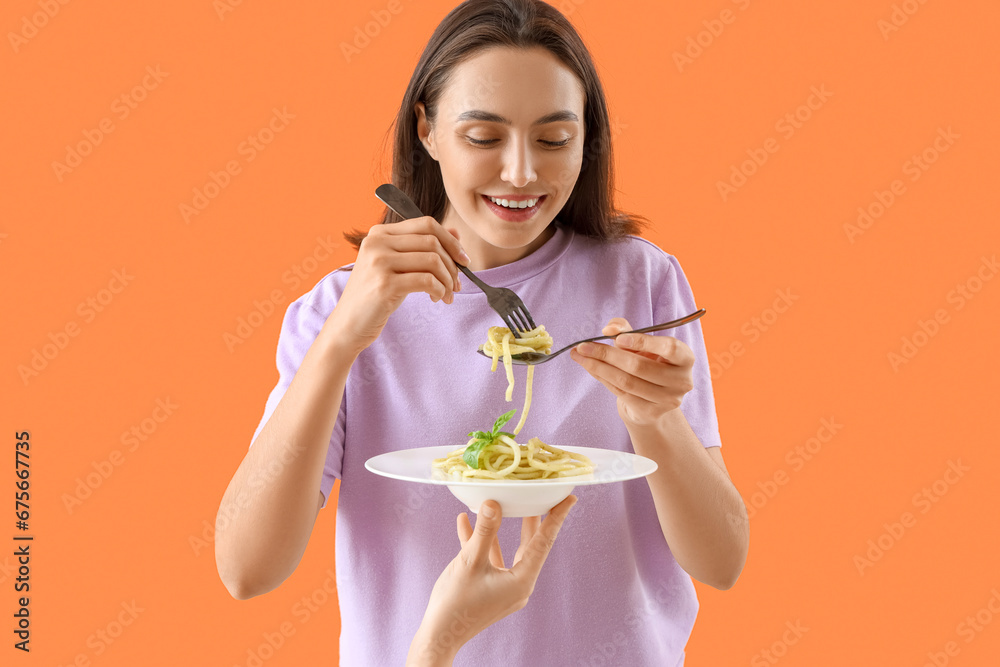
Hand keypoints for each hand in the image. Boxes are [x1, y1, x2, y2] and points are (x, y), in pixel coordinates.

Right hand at [329, 216, 469, 352]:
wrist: (348, 324)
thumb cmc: (375, 296)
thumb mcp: (396, 266)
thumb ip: (422, 248)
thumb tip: (456, 234)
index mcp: (379, 233)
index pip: (426, 224)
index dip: (451, 240)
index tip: (463, 259)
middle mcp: (377, 243)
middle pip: (432, 241)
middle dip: (452, 263)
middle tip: (457, 283)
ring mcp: (379, 262)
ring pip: (432, 260)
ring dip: (448, 279)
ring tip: (447, 294)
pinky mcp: (385, 284)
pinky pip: (427, 280)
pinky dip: (440, 290)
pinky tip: (437, 299)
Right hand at [406, 496, 576, 666]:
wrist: (439, 635)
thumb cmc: (455, 603)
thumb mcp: (470, 561)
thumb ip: (484, 531)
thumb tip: (493, 503)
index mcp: (521, 580)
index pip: (544, 542)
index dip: (557, 517)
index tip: (569, 498)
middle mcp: (519, 585)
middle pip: (531, 544)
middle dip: (533, 518)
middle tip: (542, 494)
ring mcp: (505, 587)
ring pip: (510, 550)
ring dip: (502, 527)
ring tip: (503, 502)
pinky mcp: (491, 589)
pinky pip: (490, 560)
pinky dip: (481, 542)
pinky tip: (465, 522)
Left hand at [570, 317, 694, 427]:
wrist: (651, 398)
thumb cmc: (648, 362)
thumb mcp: (641, 342)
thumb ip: (626, 330)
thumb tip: (610, 329)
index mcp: (685, 358)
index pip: (669, 348)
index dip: (643, 342)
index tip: (617, 339)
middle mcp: (682, 381)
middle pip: (640, 366)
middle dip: (607, 354)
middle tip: (583, 345)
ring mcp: (667, 400)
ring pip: (627, 381)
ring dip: (598, 367)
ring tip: (579, 356)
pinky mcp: (651, 412)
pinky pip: (621, 393)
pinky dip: (602, 378)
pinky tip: (589, 368)